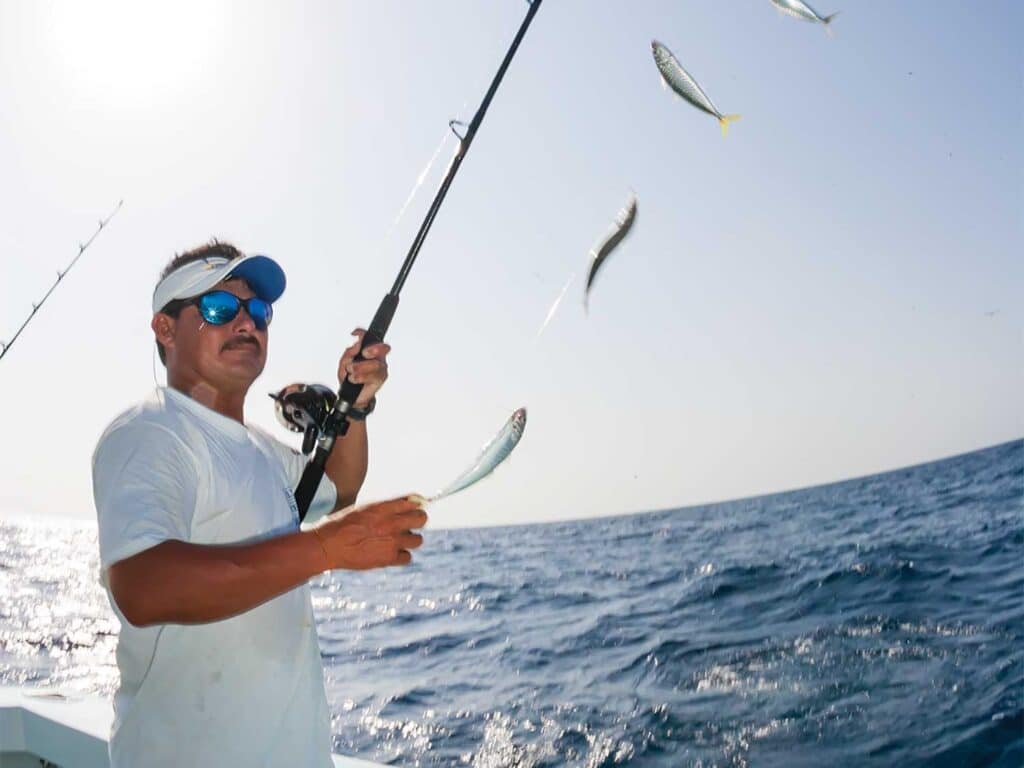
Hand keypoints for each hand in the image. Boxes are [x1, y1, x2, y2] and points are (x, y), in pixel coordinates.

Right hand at [310, 495, 425, 570]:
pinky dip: (402, 556)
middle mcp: (391, 524)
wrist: (329, 546)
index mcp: (383, 508)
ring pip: (418, 540)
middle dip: (418, 519)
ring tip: (400, 540)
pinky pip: (407, 557)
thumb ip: (383, 508)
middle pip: (421, 519)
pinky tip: (393, 552)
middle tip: (412, 523)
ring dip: (411, 539)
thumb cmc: (341, 526)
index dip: (415, 505)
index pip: (412, 502)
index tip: (414, 507)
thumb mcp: (362, 509)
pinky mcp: (388, 558)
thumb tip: (400, 505)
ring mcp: (392, 542)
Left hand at [338, 328, 389, 408]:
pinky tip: (353, 379)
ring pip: (375, 364)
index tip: (355, 333)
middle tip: (364, 353)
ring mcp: (380, 369)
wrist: (350, 395)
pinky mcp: (380, 379)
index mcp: (369, 351)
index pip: (370, 338)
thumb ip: (349, 353)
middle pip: (383, 348)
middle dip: (374, 349)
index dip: (364, 334)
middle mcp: (377, 358)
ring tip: (351, 372)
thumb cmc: (349, 377)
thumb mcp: (344, 363)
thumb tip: (356, 344)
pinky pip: (373, 376)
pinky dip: (360, 377)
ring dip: (360, 367)